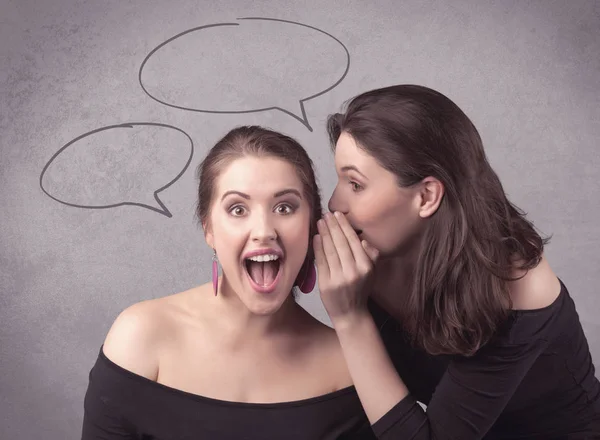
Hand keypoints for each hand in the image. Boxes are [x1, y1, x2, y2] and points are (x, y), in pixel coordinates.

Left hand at [313, 212, 379, 327]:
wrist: (351, 314)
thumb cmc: (360, 290)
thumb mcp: (372, 273)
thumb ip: (371, 256)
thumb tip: (363, 240)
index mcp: (365, 267)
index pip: (353, 241)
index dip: (344, 226)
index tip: (338, 214)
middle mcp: (353, 272)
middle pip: (340, 243)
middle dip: (332, 226)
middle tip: (326, 214)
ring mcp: (338, 278)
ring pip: (330, 250)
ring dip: (324, 233)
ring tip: (320, 222)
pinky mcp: (326, 284)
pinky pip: (321, 261)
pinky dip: (318, 248)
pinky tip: (316, 237)